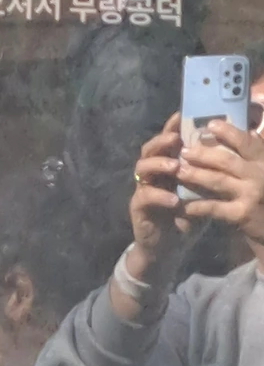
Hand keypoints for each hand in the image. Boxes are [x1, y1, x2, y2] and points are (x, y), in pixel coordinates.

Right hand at [116, 115, 194, 304]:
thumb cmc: (185, 219)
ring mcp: (142, 188)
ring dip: (159, 164)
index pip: (167, 142)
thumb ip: (206, 178)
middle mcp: (152, 174)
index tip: (181, 115)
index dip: (171, 127)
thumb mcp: (199, 196)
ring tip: (175, 166)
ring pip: (142, 167)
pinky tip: (173, 199)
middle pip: (150, 148)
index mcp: (166, 167)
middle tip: (176, 138)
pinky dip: (159, 196)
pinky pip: (145, 197)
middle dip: (162, 141)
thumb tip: (227, 159)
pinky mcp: (138, 207)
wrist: (167, 250)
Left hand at [179, 118, 263, 257]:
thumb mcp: (263, 167)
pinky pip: (215, 207)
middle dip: (202, 155)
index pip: (246, 142)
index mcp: (263, 160)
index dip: (228, 132)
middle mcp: (258, 175)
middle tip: (183, 151)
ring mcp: (250, 194)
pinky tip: (184, 204)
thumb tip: (248, 130)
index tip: (210, 124)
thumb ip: (256, 150)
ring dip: (196, 175)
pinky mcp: (242, 214)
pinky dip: (198, 206)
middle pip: (226, 160)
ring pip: (217, 181)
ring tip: (179, 171)